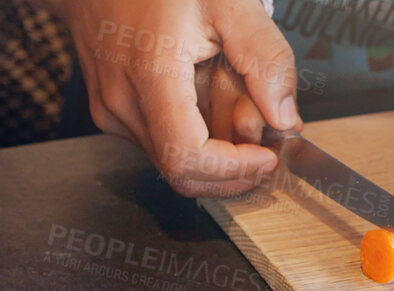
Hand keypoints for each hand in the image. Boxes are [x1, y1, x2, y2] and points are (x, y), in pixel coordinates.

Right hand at [55, 0, 300, 195]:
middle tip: (260, 121)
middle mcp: (122, 104)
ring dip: (214, 138)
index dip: (232, 171)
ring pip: (173, 155)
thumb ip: (264, 58)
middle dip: (231, 159)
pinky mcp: (110, 112)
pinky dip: (193, 125)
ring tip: (225, 82)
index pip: (186, 158)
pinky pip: (160, 137)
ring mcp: (111, 112)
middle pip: (184, 167)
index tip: (266, 158)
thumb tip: (283, 117)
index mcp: (150, 75)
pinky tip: (200, 83)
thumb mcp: (229, 1)